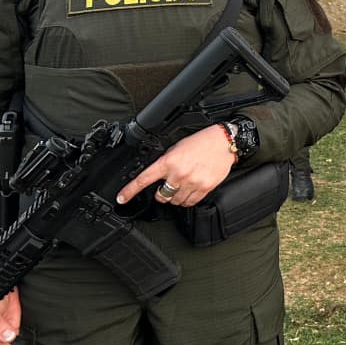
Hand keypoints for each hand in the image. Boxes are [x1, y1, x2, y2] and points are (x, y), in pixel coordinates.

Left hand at [116, 124, 236, 206]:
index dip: (130, 191)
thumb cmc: (202, 142)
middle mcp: (179, 174)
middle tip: (167, 186)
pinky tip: (189, 191)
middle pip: (161, 196)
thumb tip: (156, 174)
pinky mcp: (204, 188)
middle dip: (161, 193)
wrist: (224, 142)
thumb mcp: (177, 146)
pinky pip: (189, 202)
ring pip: (175, 201)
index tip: (121, 198)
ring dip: (175, 197)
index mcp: (169, 161)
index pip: (144, 179)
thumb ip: (165, 161)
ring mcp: (192, 182)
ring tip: (181, 186)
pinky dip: (186, 200)